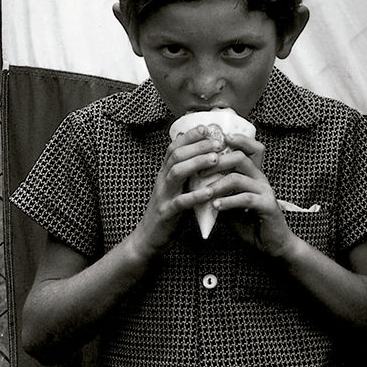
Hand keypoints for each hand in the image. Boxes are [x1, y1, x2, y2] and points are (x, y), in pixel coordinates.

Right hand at [129, 126, 225, 259]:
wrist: (148, 239)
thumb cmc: (169, 210)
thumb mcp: (176, 187)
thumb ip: (186, 172)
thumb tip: (203, 152)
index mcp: (165, 173)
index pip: (174, 147)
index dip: (190, 136)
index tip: (207, 127)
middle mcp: (162, 180)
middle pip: (177, 155)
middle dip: (198, 146)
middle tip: (218, 142)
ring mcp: (163, 197)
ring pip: (177, 173)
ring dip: (197, 163)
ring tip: (215, 159)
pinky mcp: (167, 214)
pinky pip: (180, 202)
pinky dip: (195, 196)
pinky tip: (209, 192)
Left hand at [203, 133, 295, 258]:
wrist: (271, 243)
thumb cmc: (250, 222)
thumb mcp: (232, 203)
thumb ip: (221, 191)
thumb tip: (197, 182)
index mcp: (255, 174)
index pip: (252, 148)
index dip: (238, 140)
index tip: (219, 139)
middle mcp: (261, 178)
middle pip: (241, 158)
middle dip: (218, 161)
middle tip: (200, 170)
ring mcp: (265, 191)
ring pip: (239, 177)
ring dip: (217, 184)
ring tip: (204, 193)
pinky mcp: (267, 206)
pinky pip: (245, 199)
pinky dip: (228, 201)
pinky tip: (215, 207)